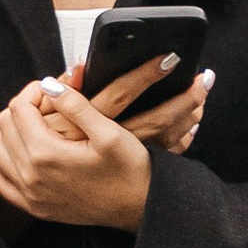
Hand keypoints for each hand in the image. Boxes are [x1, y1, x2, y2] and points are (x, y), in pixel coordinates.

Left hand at [0, 71, 161, 230]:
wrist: (141, 208)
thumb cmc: (132, 172)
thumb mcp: (110, 133)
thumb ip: (76, 106)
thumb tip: (49, 86)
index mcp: (46, 154)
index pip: (19, 109)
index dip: (32, 91)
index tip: (49, 88)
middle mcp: (31, 175)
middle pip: (4, 127)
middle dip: (21, 108)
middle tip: (44, 102)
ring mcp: (29, 194)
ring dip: (10, 131)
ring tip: (34, 123)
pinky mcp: (34, 207)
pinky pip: (1, 181)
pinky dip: (5, 161)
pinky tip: (22, 152)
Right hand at [37, 56, 211, 155]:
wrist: (45, 189)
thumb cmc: (45, 148)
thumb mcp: (43, 117)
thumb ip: (64, 90)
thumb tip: (81, 66)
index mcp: (89, 125)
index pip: (121, 93)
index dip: (145, 75)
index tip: (168, 58)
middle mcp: (113, 143)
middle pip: (158, 117)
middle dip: (185, 97)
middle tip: (204, 78)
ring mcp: (126, 158)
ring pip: (166, 137)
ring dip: (187, 115)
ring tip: (201, 94)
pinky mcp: (134, 169)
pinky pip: (167, 155)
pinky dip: (182, 139)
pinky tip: (190, 127)